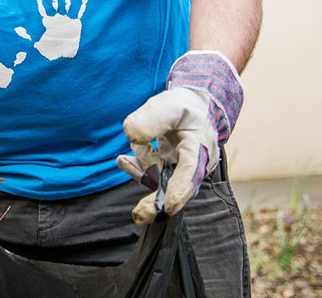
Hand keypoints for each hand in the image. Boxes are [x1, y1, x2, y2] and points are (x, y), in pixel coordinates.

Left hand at [119, 51, 242, 224]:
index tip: (169, 206)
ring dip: (141, 175)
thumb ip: (153, 118)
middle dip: (157, 203)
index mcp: (199, 148)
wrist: (192, 106)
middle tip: (140, 216)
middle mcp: (192, 163)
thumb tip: (132, 137)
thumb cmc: (183, 106)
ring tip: (124, 160)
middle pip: (175, 187)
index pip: (190, 172)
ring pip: (159, 180)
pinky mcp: (167, 167)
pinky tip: (123, 160)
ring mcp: (179, 168)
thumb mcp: (169, 105)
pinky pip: (151, 173)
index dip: (180, 189)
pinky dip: (137, 168)